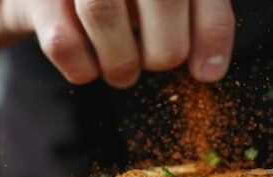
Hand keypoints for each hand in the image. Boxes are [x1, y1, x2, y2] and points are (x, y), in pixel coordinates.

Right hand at [0, 0, 234, 87]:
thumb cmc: (122, 0)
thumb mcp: (160, 2)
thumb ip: (196, 19)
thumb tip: (208, 70)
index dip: (209, 34)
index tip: (206, 73)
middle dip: (165, 51)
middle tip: (156, 63)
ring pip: (102, 12)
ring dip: (121, 63)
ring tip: (123, 72)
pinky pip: (63, 41)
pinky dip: (83, 69)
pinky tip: (90, 66)